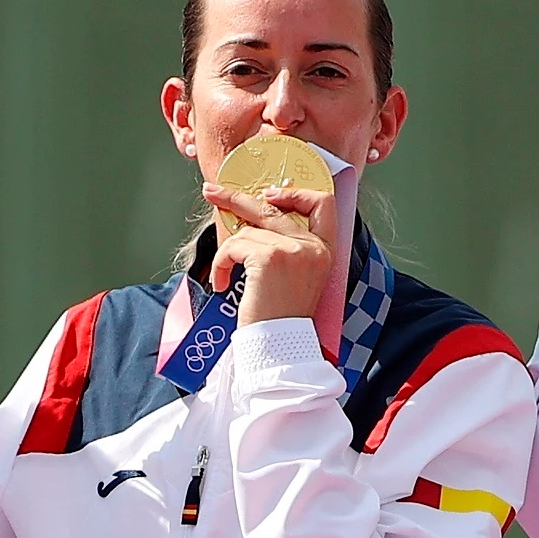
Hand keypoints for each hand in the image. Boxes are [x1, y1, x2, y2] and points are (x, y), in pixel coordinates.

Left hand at [209, 177, 336, 327]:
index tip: (268, 194)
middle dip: (237, 198)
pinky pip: (234, 245)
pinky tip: (221, 282)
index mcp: (325, 250)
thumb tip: (257, 214)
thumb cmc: (282, 317)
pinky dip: (221, 262)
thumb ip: (289, 246)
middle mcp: (313, 247)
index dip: (294, 193)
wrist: (279, 346)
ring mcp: (293, 250)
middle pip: (272, 207)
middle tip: (213, 192)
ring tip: (225, 274)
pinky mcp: (270, 257)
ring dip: (229, 252)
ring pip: (247, 230)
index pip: (322, 203)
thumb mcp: (297, 276)